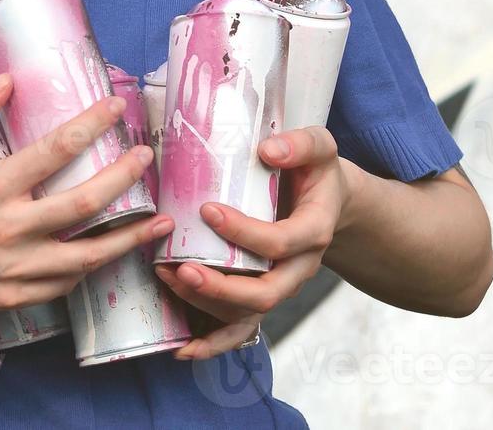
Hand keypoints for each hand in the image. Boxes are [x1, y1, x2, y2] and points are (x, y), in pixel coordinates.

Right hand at [0, 73, 173, 319]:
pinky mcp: (12, 298)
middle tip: (146, 157)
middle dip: (123, 177)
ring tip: (160, 222)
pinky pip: (63, 284)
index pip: (53, 150)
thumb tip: (6, 82)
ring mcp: (13, 268)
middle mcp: (8, 228)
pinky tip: (110, 254)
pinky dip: (91, 268)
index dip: (90, 125)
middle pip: (83, 202)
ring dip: (128, 237)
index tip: (116, 106)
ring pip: (86, 255)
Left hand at [153, 125, 348, 359]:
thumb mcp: (319, 148)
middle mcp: (299, 267)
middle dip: (221, 287)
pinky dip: (213, 343)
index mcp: (313, 231)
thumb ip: (300, 145)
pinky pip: (240, 328)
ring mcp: (280, 285)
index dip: (245, 232)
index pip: (281, 242)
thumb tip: (268, 149)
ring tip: (167, 277)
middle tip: (182, 268)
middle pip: (266, 293)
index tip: (207, 211)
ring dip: (205, 302)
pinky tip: (183, 348)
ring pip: (246, 313)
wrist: (325, 200)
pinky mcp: (261, 294)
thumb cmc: (314, 171)